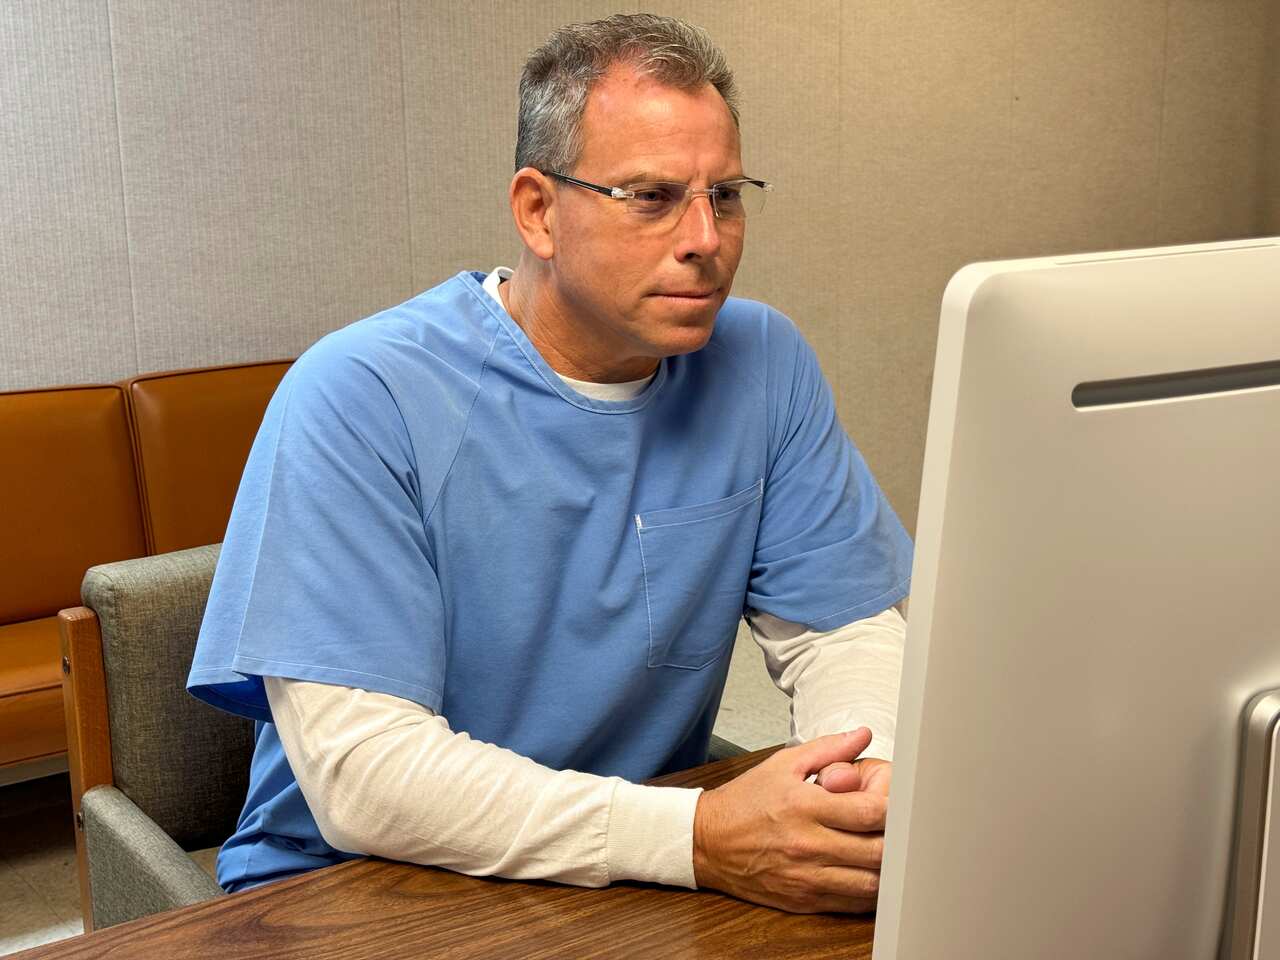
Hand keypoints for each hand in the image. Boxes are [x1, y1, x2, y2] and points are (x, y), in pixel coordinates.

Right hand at [692, 728, 885, 913]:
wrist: (707, 841)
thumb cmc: (745, 801)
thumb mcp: (783, 764)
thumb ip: (828, 748)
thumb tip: (862, 735)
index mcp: (805, 806)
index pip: (871, 812)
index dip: (893, 808)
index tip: (894, 802)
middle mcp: (808, 845)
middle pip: (878, 851)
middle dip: (895, 838)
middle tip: (895, 828)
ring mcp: (807, 877)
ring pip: (871, 883)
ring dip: (886, 868)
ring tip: (883, 850)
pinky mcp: (804, 901)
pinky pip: (851, 904)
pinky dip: (868, 891)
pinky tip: (866, 872)